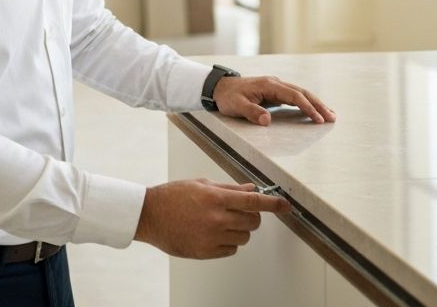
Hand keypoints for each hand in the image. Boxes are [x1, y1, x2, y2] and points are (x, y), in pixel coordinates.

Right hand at [134, 179, 288, 258]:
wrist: (150, 216)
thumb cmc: (173, 196)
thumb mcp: (201, 184)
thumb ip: (228, 188)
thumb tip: (251, 189)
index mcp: (215, 198)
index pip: (253, 201)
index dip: (273, 204)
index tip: (285, 206)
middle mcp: (216, 218)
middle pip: (252, 222)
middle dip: (252, 216)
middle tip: (240, 211)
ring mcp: (211, 238)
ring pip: (244, 238)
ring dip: (240, 230)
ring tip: (222, 221)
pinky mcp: (206, 253)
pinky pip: (231, 250)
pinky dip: (228, 242)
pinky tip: (214, 233)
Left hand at [214, 75, 335, 125]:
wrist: (219, 86)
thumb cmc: (228, 96)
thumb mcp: (236, 105)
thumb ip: (251, 112)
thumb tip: (267, 120)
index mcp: (269, 85)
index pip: (294, 96)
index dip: (307, 107)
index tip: (318, 119)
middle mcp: (275, 83)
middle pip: (302, 92)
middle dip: (318, 104)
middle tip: (332, 117)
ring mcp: (275, 87)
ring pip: (300, 93)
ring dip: (315, 103)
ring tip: (330, 115)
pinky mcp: (274, 92)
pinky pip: (294, 97)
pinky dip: (306, 103)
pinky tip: (313, 111)